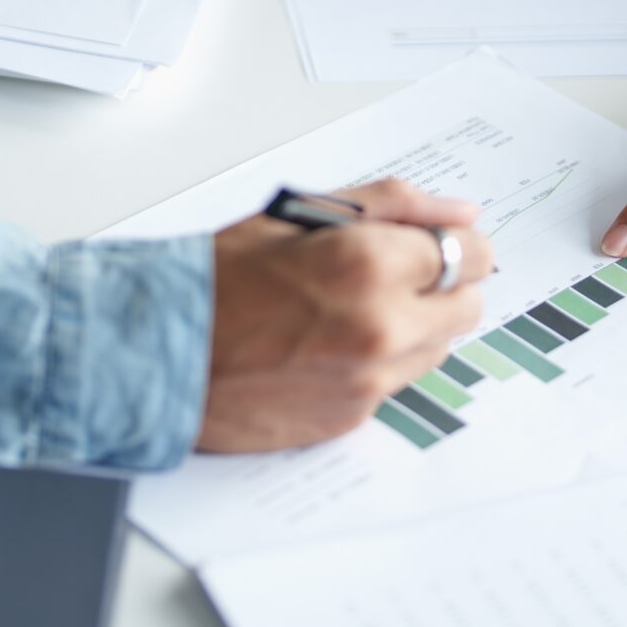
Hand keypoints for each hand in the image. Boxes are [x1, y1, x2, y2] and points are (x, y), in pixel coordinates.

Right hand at [199, 179, 497, 452]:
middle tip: (393, 274)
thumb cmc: (216, 278)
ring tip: (351, 310)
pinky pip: (396, 383)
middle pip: (468, 305)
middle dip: (441, 285)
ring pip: (438, 348)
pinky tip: (329, 345)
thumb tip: (460, 213)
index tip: (433, 243)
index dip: (450, 242)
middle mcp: (381, 328)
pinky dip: (378, 363)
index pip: (469, 252)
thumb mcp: (300, 216)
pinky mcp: (352, 419)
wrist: (156, 354)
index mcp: (370, 265)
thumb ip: (392, 207)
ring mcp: (370, 381)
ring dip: (415, 325)